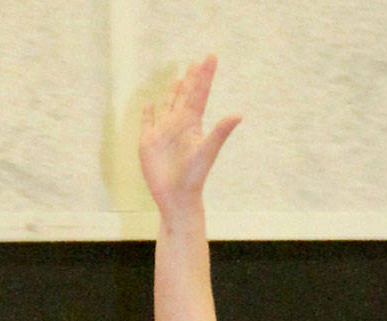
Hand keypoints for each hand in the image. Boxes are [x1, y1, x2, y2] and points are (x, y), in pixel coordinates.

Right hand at [140, 55, 240, 213]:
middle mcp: (178, 125)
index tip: (211, 57)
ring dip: (172, 93)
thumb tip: (239, 115)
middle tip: (197, 63)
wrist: (176, 198)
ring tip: (178, 78)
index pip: (199, 94)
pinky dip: (148, 113)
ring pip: (168, 106)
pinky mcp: (148, 143)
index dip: (204, 76)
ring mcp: (163, 133)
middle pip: (185, 97)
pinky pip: (148, 123)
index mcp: (192, 124)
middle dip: (191, 80)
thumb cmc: (193, 177)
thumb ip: (220, 132)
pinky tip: (150, 104)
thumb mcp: (206, 152)